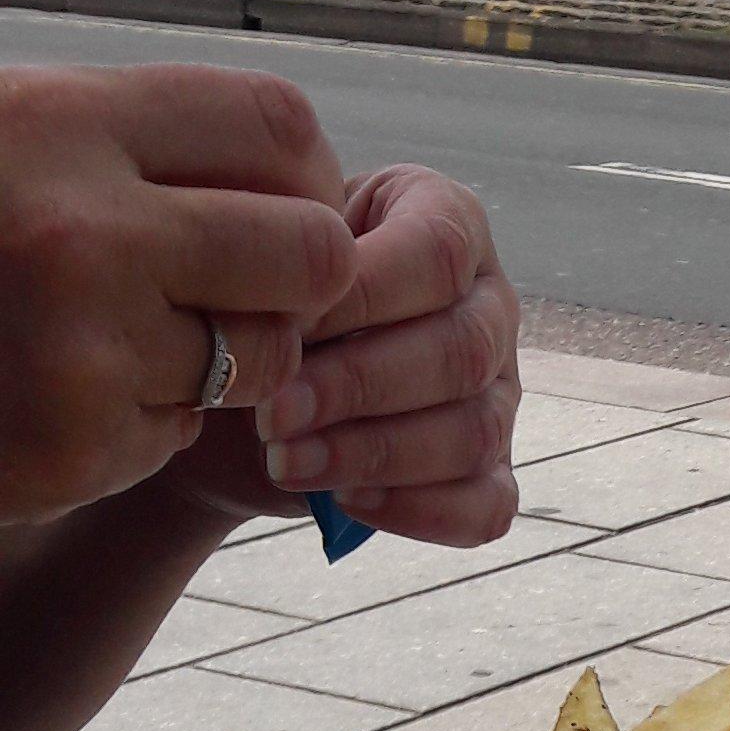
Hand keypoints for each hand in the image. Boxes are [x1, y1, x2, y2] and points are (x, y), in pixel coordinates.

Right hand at [0, 63, 355, 528]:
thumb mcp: (16, 145)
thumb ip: (135, 147)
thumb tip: (307, 176)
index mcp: (61, 121)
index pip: (277, 124)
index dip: (305, 173)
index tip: (283, 206)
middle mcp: (79, 227)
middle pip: (310, 251)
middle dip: (296, 284)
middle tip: (244, 295)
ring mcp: (79, 344)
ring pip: (256, 358)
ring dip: (214, 363)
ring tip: (115, 343)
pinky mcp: (76, 443)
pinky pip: (179, 432)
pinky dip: (139, 426)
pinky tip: (59, 397)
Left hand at [253, 162, 519, 547]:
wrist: (231, 376)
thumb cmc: (254, 292)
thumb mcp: (264, 253)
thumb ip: (286, 261)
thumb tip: (288, 315)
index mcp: (447, 221)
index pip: (439, 253)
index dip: (364, 296)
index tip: (281, 327)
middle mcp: (488, 305)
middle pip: (463, 349)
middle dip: (360, 386)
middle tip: (273, 413)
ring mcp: (497, 393)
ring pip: (475, 431)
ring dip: (375, 453)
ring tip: (288, 461)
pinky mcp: (487, 470)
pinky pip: (486, 504)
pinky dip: (419, 509)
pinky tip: (347, 501)